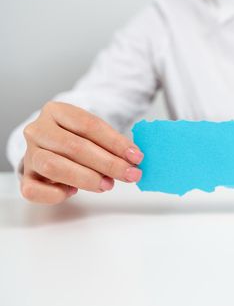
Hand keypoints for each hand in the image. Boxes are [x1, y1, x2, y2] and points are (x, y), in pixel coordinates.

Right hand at [20, 101, 143, 203]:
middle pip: (73, 146)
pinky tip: (72, 192)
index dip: (115, 142)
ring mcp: (29, 153)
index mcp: (56, 111)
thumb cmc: (76, 139)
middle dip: (107, 163)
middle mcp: (38, 130)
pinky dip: (55, 194)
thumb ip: (110, 145)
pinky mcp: (25, 176)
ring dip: (85, 178)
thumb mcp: (94, 134)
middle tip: (129, 174)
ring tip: (107, 185)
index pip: (89, 125)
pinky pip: (32, 189)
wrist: (50, 146)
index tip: (136, 156)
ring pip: (52, 166)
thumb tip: (133, 161)